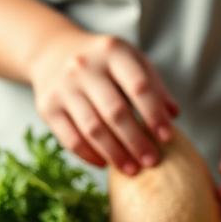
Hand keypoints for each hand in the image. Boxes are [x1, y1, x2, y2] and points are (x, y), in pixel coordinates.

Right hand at [29, 32, 178, 173]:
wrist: (52, 52)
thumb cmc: (104, 63)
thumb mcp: (131, 60)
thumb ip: (154, 86)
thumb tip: (173, 115)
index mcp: (112, 51)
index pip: (138, 86)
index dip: (154, 114)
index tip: (167, 138)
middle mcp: (84, 66)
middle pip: (115, 112)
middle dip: (136, 141)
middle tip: (152, 162)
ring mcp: (63, 87)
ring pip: (92, 128)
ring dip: (115, 153)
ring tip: (132, 170)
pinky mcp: (47, 107)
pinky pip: (70, 138)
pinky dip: (89, 155)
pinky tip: (105, 163)